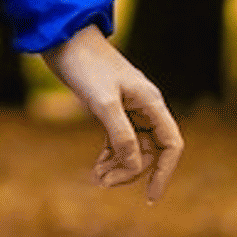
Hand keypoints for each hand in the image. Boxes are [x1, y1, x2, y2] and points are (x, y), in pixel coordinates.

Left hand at [40, 26, 181, 200]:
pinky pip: (119, 140)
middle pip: (150, 150)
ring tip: (97, 178)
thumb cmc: (86, 65)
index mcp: (151, 103)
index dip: (164, 172)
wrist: (64, 39)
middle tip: (103, 183)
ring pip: (133, 148)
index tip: (150, 197)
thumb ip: (121, 135)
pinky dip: (110, 156)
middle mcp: (145, 107)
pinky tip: (97, 168)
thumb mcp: (103, 103)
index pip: (171, 145)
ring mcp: (129, 108)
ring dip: (118, 166)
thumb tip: (134, 165)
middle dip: (130, 170)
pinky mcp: (111, 109)